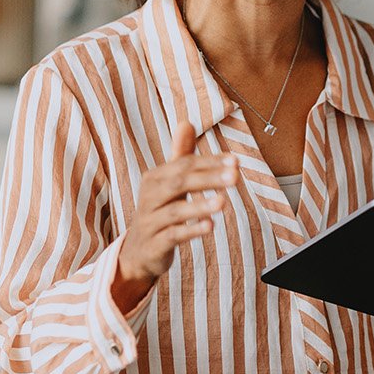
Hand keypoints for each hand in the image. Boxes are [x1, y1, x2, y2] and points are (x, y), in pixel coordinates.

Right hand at [111, 122, 237, 311]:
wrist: (137, 252)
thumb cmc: (159, 211)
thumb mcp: (168, 184)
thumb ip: (180, 156)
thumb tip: (186, 122)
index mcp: (154, 179)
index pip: (184, 165)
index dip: (210, 162)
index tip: (235, 161)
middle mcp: (149, 197)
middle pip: (178, 183)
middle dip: (207, 178)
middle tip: (235, 176)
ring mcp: (150, 221)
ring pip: (174, 211)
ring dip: (199, 206)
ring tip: (223, 202)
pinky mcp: (154, 244)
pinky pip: (172, 236)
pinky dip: (190, 230)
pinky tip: (209, 226)